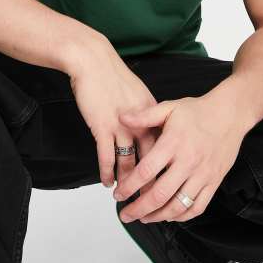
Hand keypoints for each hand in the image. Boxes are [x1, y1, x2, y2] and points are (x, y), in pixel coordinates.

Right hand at [68, 41, 161, 192]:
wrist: (93, 61)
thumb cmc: (113, 76)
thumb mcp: (138, 94)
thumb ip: (147, 114)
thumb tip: (152, 130)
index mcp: (152, 113)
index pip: (163, 146)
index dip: (165, 166)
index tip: (168, 182)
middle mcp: (140, 122)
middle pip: (150, 159)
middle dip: (150, 182)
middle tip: (151, 201)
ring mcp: (121, 126)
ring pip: (128, 162)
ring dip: (127, 182)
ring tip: (127, 197)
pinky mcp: (102, 127)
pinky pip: (106, 157)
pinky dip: (107, 172)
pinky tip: (107, 182)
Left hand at [112, 95, 245, 223]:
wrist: (229, 114)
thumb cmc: (198, 111)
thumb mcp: (169, 107)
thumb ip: (144, 115)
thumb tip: (122, 117)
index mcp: (173, 143)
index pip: (146, 171)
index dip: (129, 186)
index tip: (118, 194)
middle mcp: (188, 162)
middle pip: (160, 194)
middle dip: (138, 209)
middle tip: (125, 214)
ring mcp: (202, 174)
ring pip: (178, 206)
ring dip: (157, 216)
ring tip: (144, 217)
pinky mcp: (214, 182)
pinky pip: (197, 207)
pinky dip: (181, 217)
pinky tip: (169, 215)